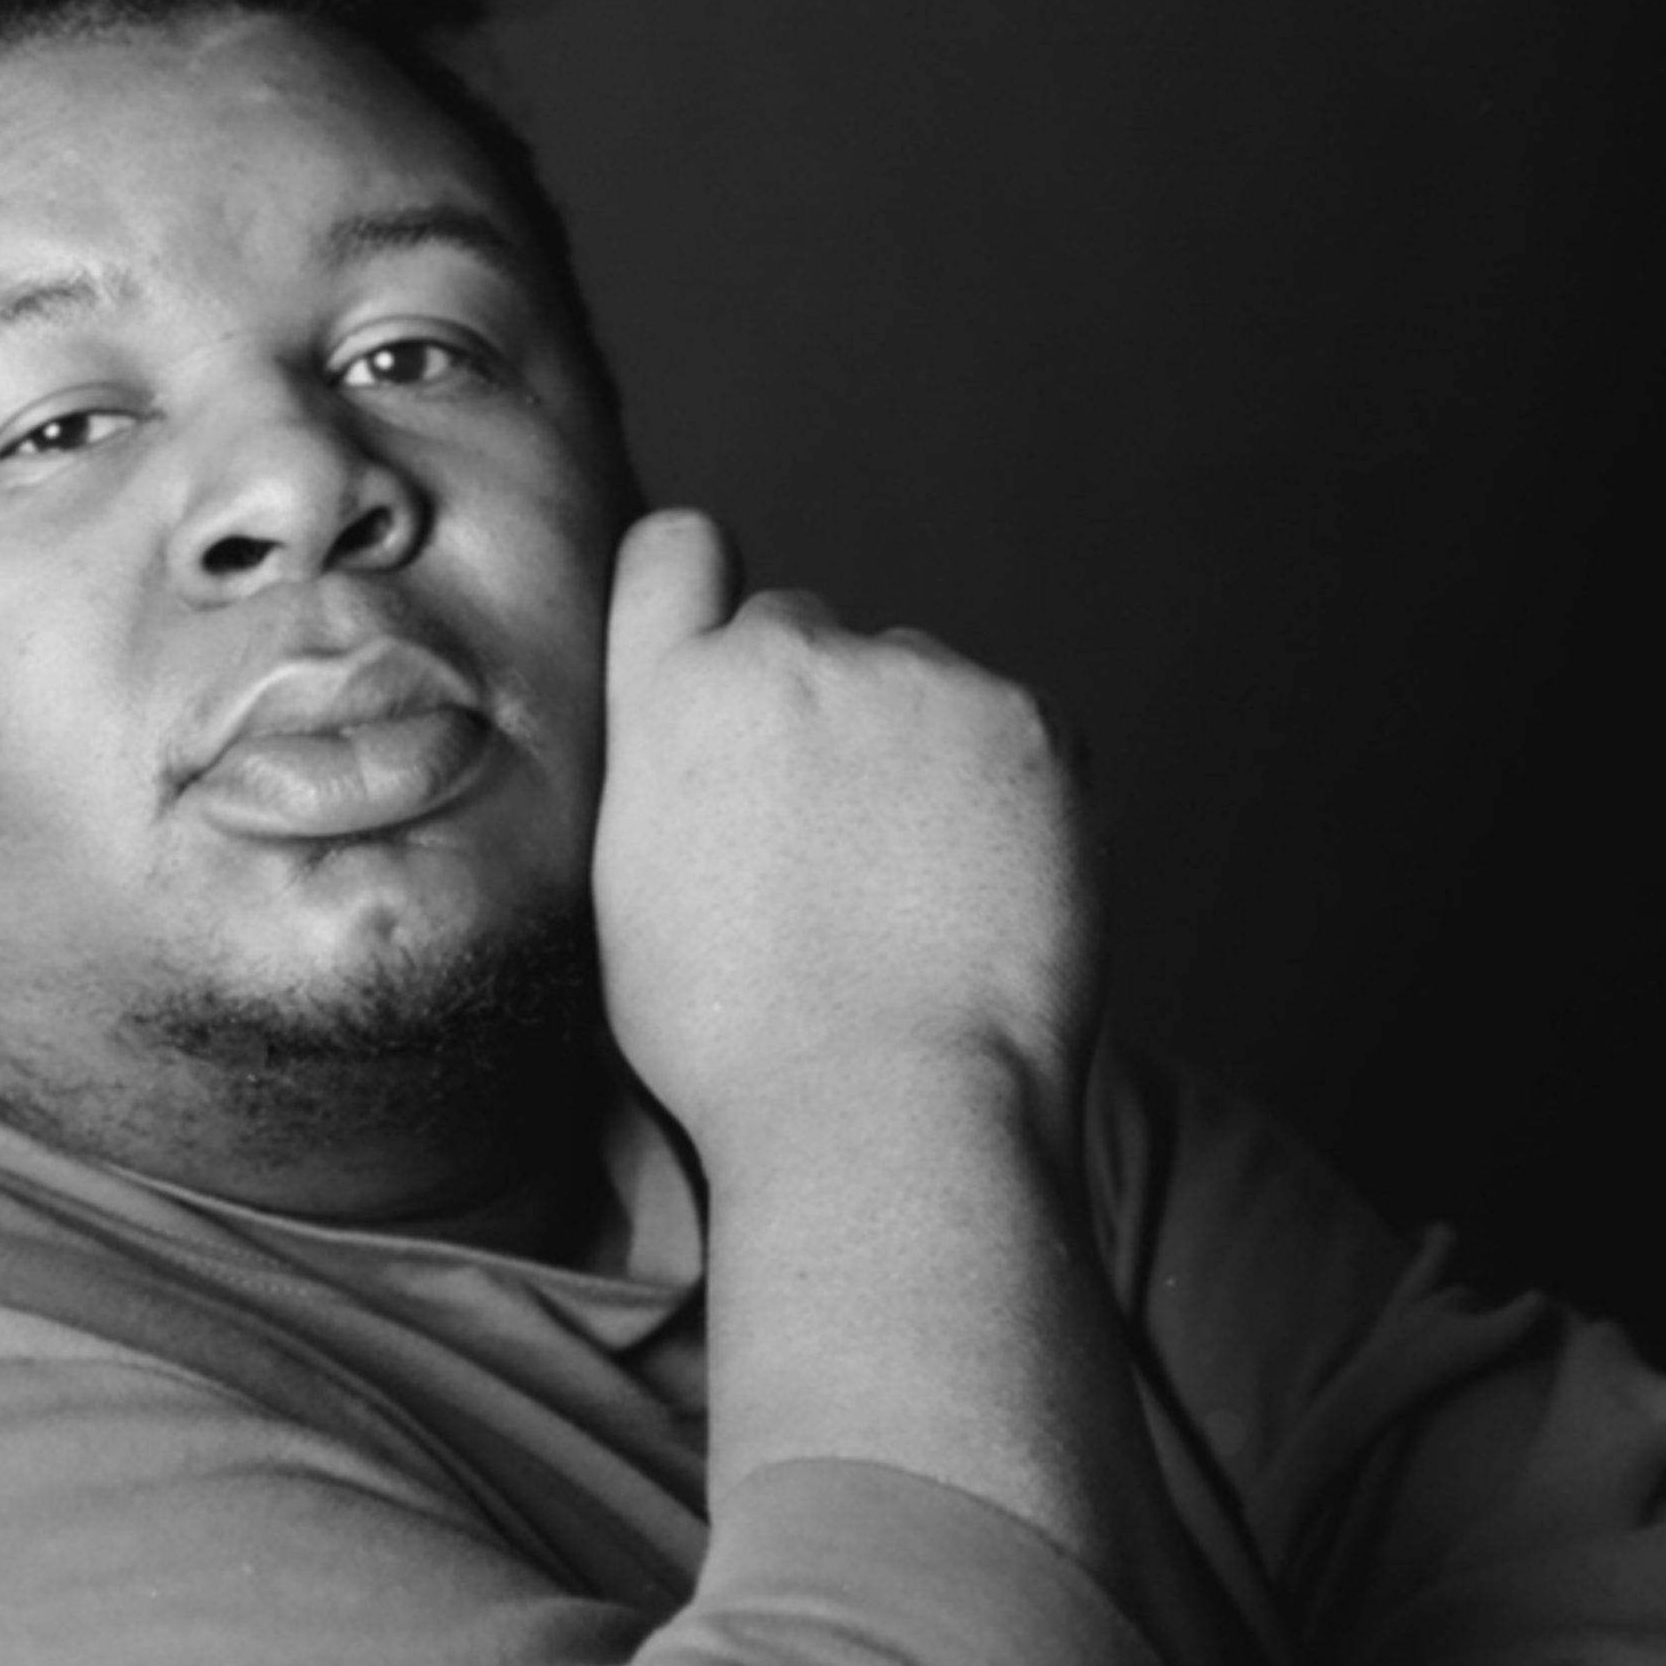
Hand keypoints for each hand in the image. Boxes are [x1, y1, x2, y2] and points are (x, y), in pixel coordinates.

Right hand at [589, 509, 1097, 1162]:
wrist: (887, 1113)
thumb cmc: (741, 1048)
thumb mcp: (632, 894)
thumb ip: (666, 774)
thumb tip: (711, 738)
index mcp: (675, 696)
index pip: (678, 552)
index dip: (705, 598)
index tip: (732, 660)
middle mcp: (794, 653)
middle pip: (810, 636)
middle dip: (820, 712)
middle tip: (839, 849)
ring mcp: (922, 679)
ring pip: (919, 688)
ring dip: (919, 756)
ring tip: (916, 898)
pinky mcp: (1032, 720)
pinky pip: (1012, 732)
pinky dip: (1005, 794)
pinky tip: (982, 895)